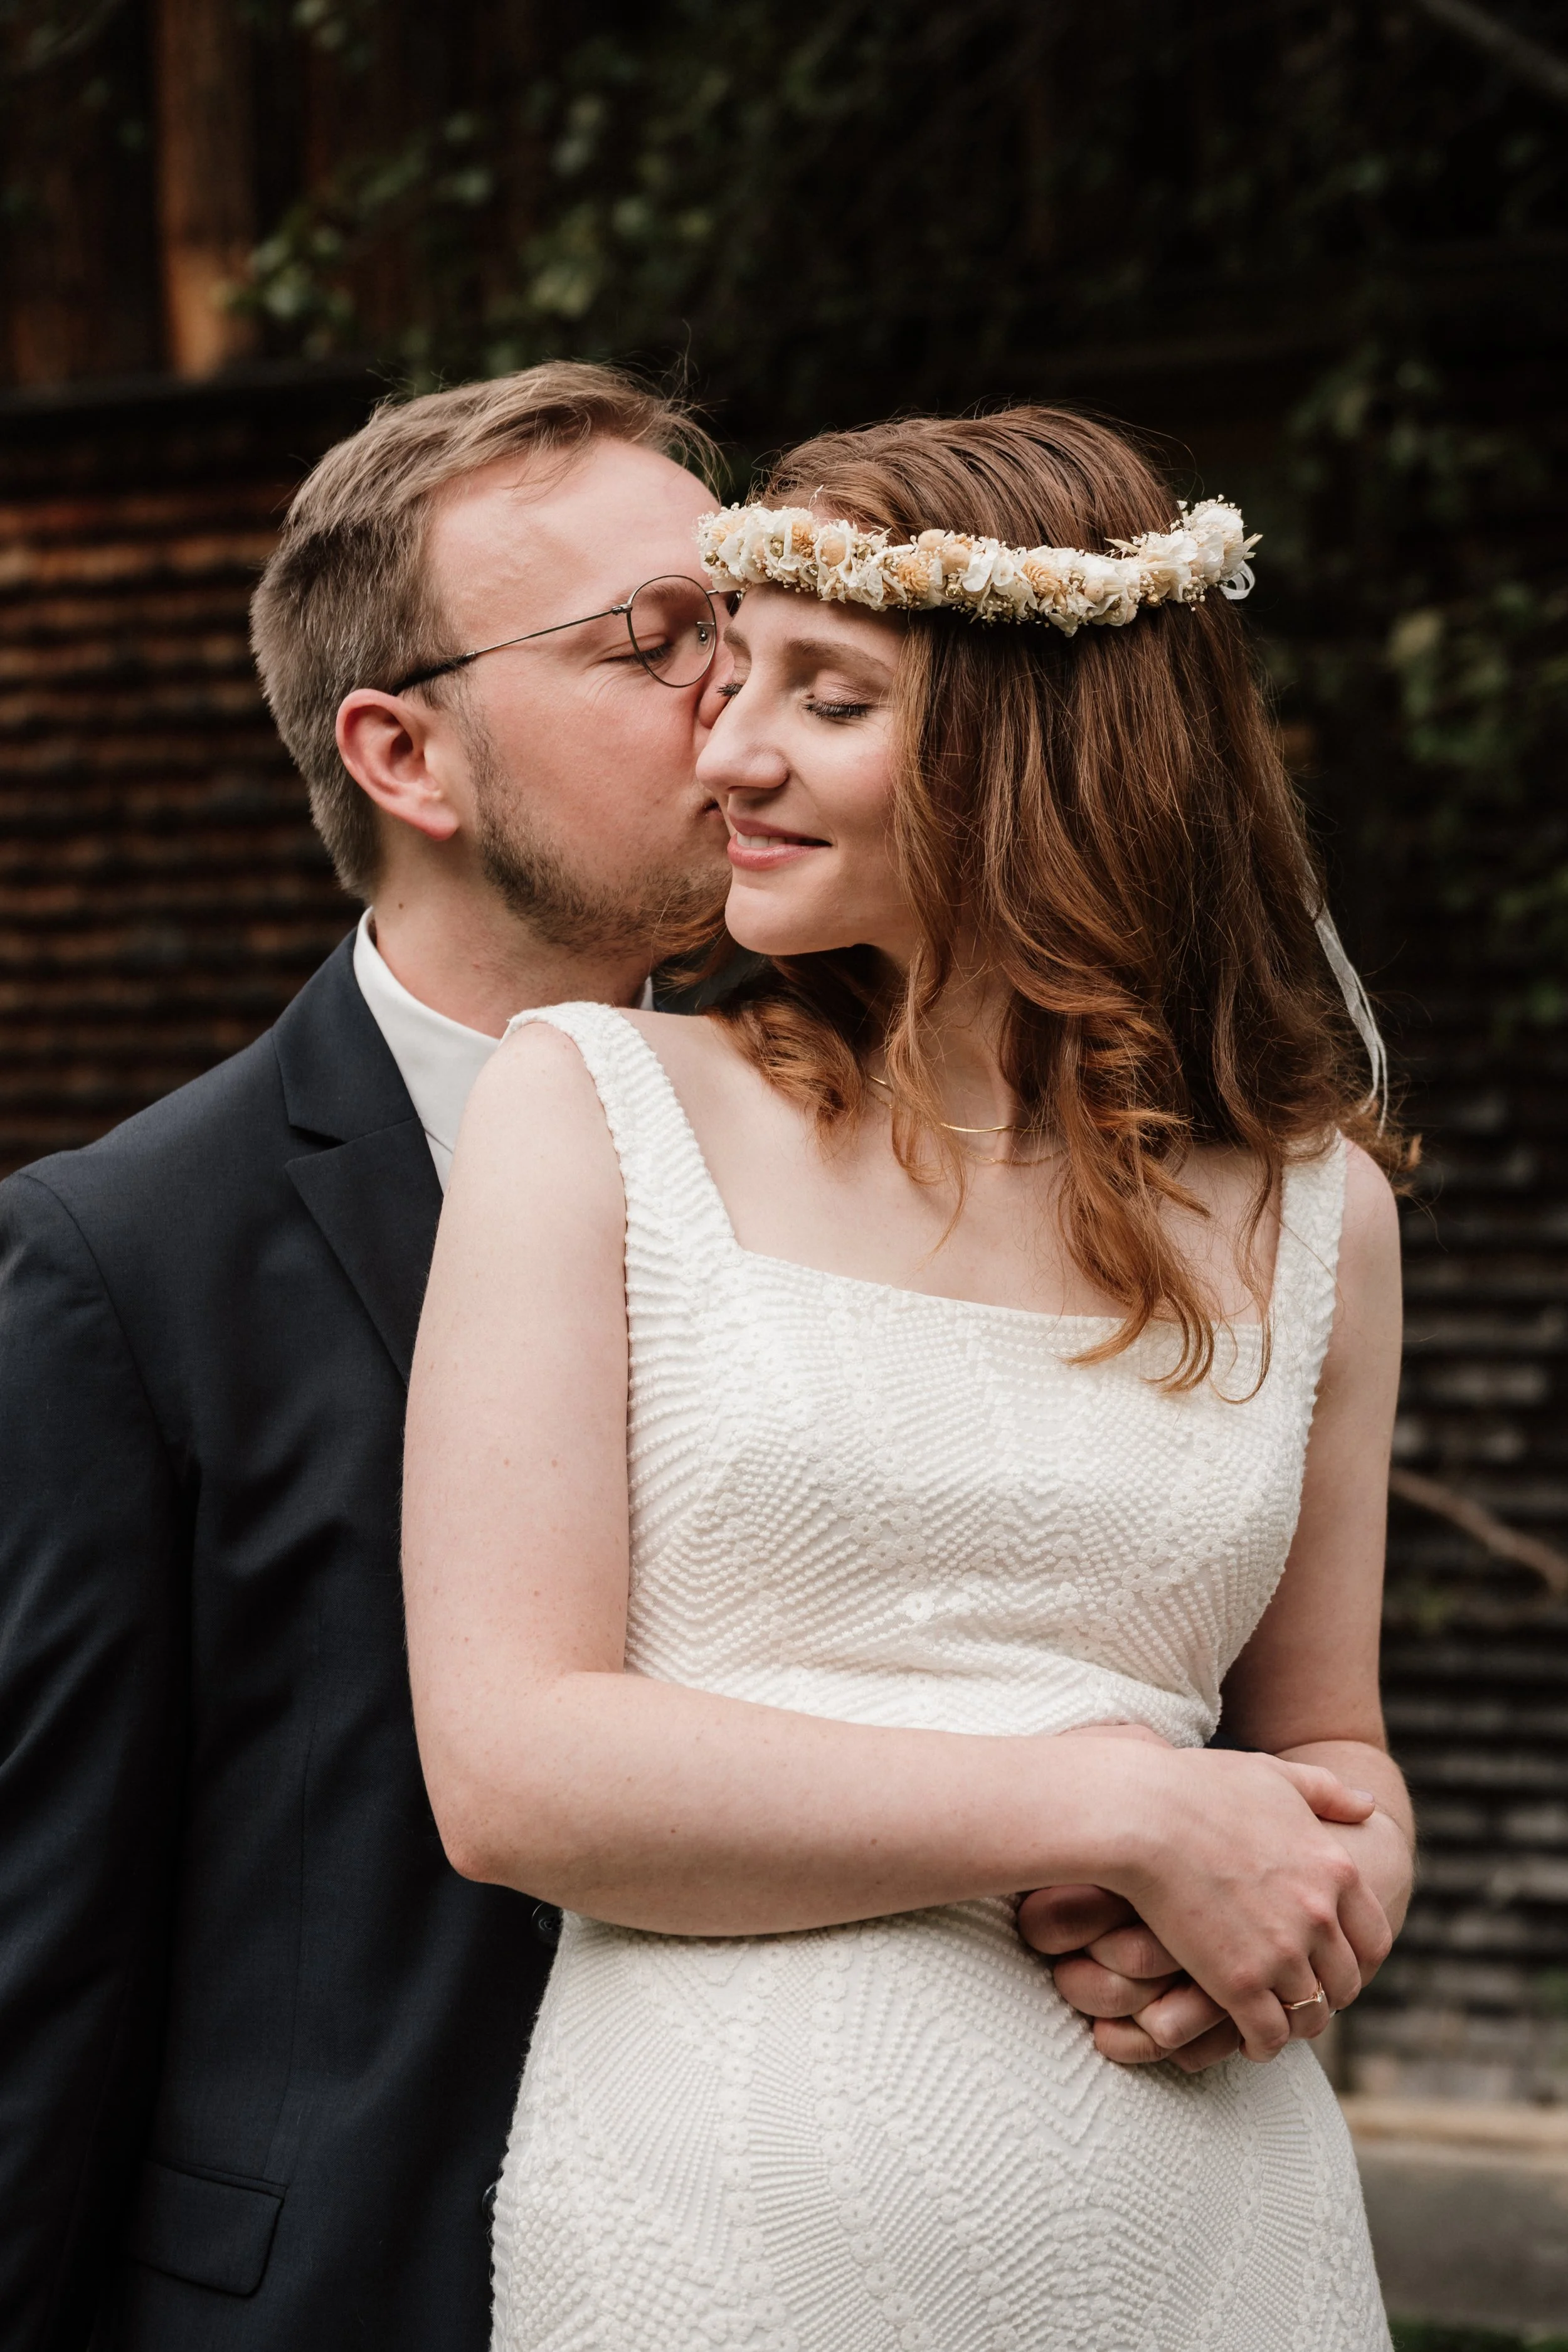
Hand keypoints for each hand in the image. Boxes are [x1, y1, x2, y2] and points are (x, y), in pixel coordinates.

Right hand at [1033, 1742, 1391, 2062]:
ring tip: (1275, 2022)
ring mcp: (1281, 1953)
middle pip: (1346, 1982)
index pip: (1374, 1939)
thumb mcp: (1274, 1776)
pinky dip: (1263, 2044)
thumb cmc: (1198, 1787)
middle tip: (1300, 1996)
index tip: (1332, 1964)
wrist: (1141, 1814)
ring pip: (1312, 2015)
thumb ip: (1326, 1791)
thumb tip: (1367, 1806)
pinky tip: (1246, 2040)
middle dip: (1327, 1994)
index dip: (1356, 1959)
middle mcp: (1319, 1916)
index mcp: (1336, 1869)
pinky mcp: (1238, 1983)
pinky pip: (1270, 2035)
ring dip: (1297, 2023)